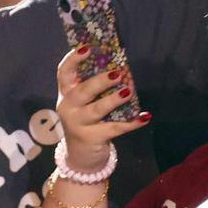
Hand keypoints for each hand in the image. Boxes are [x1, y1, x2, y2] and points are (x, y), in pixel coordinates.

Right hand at [55, 47, 145, 169]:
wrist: (79, 158)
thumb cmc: (85, 123)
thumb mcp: (84, 105)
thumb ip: (95, 88)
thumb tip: (121, 68)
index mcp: (66, 94)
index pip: (63, 73)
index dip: (73, 59)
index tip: (87, 48)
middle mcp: (68, 108)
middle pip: (81, 91)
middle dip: (99, 82)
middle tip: (117, 73)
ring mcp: (78, 124)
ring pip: (96, 110)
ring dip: (112, 100)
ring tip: (127, 92)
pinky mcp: (92, 138)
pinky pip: (114, 128)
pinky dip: (131, 123)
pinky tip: (144, 117)